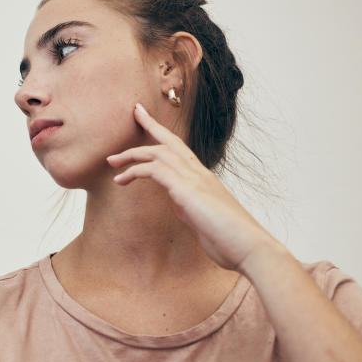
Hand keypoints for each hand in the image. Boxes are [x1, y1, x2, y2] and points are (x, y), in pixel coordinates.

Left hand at [106, 103, 279, 271]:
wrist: (250, 248)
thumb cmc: (230, 240)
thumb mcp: (203, 219)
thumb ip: (189, 207)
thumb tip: (176, 202)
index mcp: (204, 179)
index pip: (181, 150)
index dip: (163, 134)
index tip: (148, 120)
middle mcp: (200, 174)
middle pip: (170, 141)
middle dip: (150, 125)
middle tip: (134, 112)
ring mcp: (195, 179)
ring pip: (158, 152)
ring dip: (131, 155)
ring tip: (111, 162)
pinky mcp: (187, 190)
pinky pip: (155, 170)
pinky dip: (135, 170)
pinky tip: (121, 180)